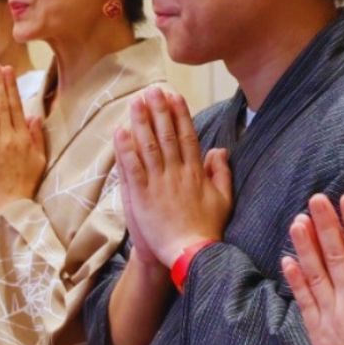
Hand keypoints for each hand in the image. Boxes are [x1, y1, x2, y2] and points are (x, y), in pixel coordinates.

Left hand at [0, 62, 45, 213]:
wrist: (11, 208)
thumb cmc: (25, 186)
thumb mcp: (38, 160)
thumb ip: (37, 137)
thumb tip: (34, 116)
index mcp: (24, 138)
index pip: (16, 106)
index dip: (10, 86)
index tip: (6, 69)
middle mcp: (9, 138)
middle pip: (2, 104)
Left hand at [114, 88, 231, 265]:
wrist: (190, 254)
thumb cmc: (207, 230)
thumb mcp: (223, 199)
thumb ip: (221, 173)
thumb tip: (220, 150)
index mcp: (196, 172)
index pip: (187, 136)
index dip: (179, 114)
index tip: (174, 96)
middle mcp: (177, 173)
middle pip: (166, 135)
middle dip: (159, 110)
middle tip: (152, 90)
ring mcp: (158, 183)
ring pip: (148, 146)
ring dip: (141, 122)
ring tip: (135, 102)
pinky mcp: (141, 196)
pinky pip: (132, 167)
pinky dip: (126, 148)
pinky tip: (120, 131)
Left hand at [283, 193, 343, 344]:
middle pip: (337, 255)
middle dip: (326, 224)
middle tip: (316, 199)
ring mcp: (334, 314)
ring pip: (317, 272)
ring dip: (306, 244)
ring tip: (297, 220)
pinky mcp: (319, 331)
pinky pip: (305, 300)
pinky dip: (296, 279)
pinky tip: (287, 259)